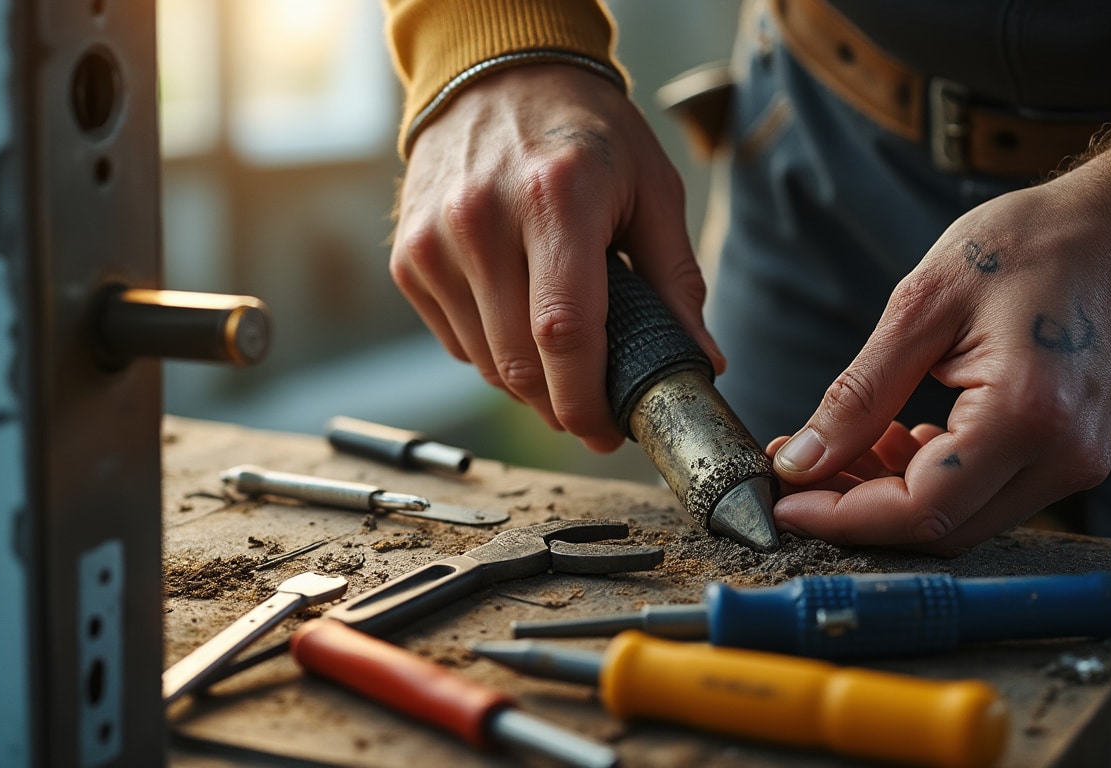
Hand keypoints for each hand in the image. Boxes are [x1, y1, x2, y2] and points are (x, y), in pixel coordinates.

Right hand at [390, 65, 722, 452]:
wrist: (495, 77)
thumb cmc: (584, 133)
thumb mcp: (651, 186)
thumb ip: (676, 279)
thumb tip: (702, 362)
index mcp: (555, 199)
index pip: (564, 331)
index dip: (587, 399)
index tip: (610, 429)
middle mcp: (481, 221)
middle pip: (519, 363)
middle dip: (562, 407)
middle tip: (596, 412)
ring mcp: (434, 243)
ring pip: (485, 364)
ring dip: (529, 386)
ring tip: (564, 363)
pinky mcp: (408, 260)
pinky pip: (456, 343)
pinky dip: (494, 355)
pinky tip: (522, 324)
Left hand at [768, 175, 1110, 555]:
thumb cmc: (1030, 245)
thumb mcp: (922, 305)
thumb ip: (859, 394)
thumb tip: (801, 459)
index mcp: (1028, 416)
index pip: (919, 510)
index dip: (840, 516)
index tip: (783, 500)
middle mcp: (1064, 457)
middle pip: (940, 529)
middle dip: (858, 510)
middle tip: (802, 469)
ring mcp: (1076, 463)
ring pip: (962, 520)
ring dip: (893, 496)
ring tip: (847, 444)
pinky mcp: (1072, 456)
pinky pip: (988, 494)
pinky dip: (932, 481)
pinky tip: (898, 438)